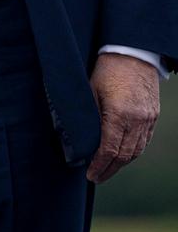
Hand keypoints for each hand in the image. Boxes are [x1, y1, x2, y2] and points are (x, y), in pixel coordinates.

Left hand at [86, 54, 160, 183]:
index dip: (99, 165)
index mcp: (118, 113)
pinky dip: (133, 152)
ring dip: (121, 163)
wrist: (132, 53)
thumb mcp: (90, 90)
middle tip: (96, 177)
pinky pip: (144, 141)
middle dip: (109, 169)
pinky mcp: (153, 116)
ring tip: (107, 169)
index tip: (90, 174)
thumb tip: (79, 138)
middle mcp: (137, 120)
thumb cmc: (106, 69)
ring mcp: (148, 119)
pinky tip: (122, 156)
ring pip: (136, 151)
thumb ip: (88, 116)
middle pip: (124, 155)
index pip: (109, 149)